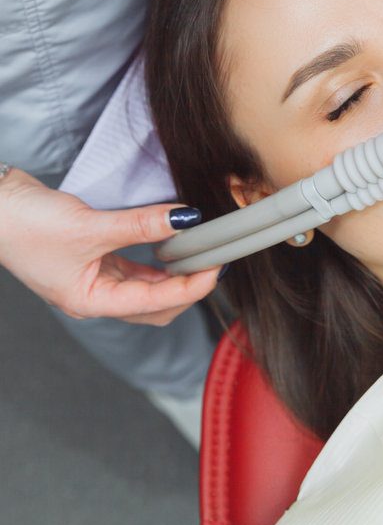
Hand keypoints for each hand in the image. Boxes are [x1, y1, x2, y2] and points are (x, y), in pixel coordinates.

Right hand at [0, 167, 217, 324]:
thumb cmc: (25, 225)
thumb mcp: (90, 227)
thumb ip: (141, 224)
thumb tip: (186, 219)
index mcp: (91, 301)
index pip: (155, 303)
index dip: (190, 287)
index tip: (215, 267)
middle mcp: (95, 295)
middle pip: (155, 304)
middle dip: (187, 287)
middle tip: (213, 260)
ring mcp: (95, 277)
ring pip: (147, 285)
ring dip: (174, 273)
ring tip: (200, 252)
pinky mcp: (94, 257)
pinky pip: (135, 265)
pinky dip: (157, 257)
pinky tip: (173, 244)